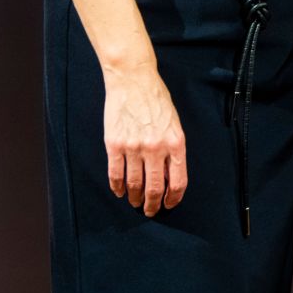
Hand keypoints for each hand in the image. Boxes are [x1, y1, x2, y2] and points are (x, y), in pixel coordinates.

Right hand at [102, 66, 187, 216]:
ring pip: (134, 184)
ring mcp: (134, 147)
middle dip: (153, 204)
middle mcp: (156, 148)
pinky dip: (117, 187)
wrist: (134, 81)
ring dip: (136, 198)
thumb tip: (170, 176)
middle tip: (150, 211)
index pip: (178, 181)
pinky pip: (115, 174)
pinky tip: (120, 192)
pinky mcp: (114, 144)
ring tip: (136, 203)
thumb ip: (173, 150)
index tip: (169, 204)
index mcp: (176, 143)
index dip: (173, 198)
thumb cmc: (157, 101)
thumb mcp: (174, 124)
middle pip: (155, 187)